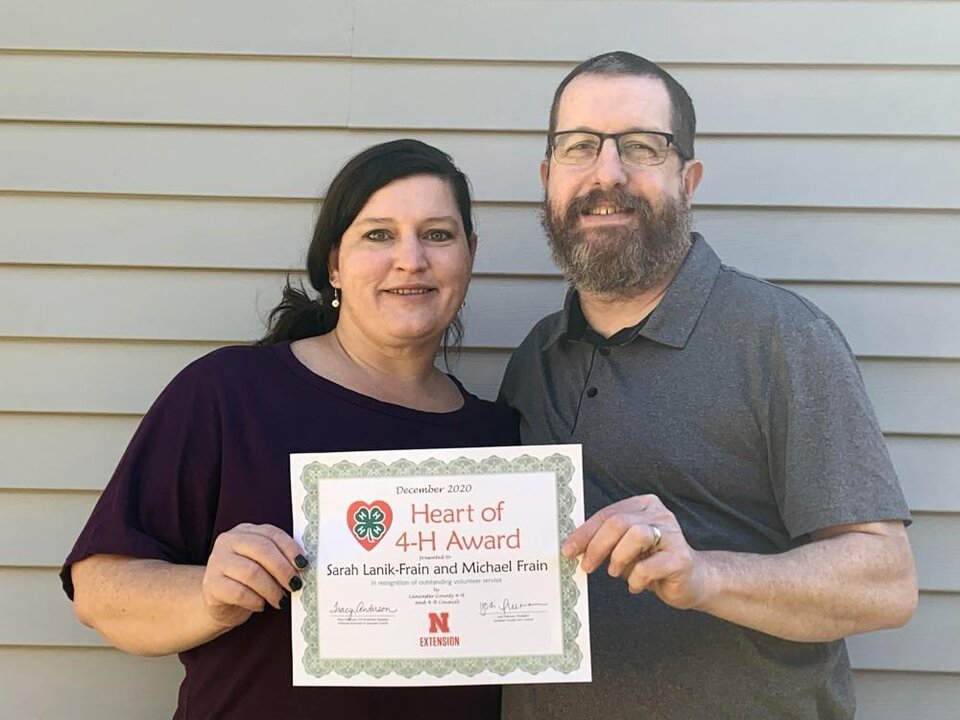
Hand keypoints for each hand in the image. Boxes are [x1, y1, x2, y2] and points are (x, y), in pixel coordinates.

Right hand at [201, 523, 307, 628]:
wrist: (220, 604)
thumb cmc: (247, 582)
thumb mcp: (263, 565)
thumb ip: (279, 559)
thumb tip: (302, 566)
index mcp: (245, 531)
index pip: (271, 533)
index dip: (290, 548)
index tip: (303, 564)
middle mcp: (228, 541)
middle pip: (262, 550)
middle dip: (283, 569)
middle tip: (295, 584)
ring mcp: (217, 561)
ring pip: (251, 572)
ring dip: (272, 589)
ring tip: (280, 599)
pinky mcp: (211, 585)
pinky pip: (239, 592)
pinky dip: (256, 601)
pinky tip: (261, 605)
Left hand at [562, 495, 708, 609]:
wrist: (693, 581)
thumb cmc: (653, 563)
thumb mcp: (626, 548)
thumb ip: (606, 541)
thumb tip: (575, 547)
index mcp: (643, 505)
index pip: (607, 514)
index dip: (584, 533)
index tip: (569, 549)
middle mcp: (659, 514)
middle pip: (618, 522)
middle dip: (596, 546)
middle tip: (587, 565)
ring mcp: (673, 535)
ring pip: (635, 535)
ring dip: (618, 558)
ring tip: (616, 572)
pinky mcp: (681, 558)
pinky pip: (648, 566)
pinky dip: (635, 579)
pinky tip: (636, 584)